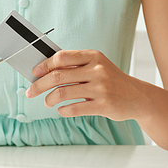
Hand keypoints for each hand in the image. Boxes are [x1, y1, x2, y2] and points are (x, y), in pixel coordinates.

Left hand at [26, 50, 147, 121]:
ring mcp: (101, 88)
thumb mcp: (96, 66)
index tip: (34, 73)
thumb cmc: (111, 80)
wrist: (137, 97)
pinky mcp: (104, 105)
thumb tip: (44, 71)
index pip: (61, 57)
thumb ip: (75, 67)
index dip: (44, 65)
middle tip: (30, 92)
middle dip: (39, 85)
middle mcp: (97, 70)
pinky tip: (61, 110)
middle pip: (57, 76)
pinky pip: (74, 108)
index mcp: (93, 56)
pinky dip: (62, 110)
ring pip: (62, 93)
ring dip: (49, 99)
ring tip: (47, 102)